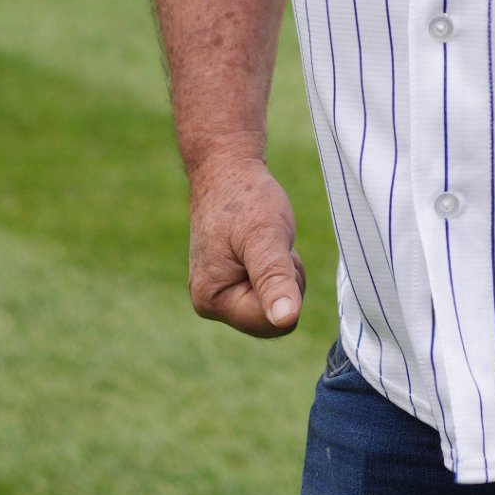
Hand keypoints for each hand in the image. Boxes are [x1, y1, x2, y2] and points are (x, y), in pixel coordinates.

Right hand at [185, 158, 308, 338]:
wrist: (226, 171)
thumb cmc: (245, 199)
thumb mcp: (267, 238)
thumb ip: (275, 280)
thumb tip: (286, 320)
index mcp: (211, 300)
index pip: (270, 324)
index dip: (284, 287)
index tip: (271, 250)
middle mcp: (209, 303)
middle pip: (272, 320)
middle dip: (283, 282)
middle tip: (270, 245)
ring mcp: (218, 295)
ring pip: (274, 307)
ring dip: (281, 273)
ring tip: (264, 242)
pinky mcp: (229, 284)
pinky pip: (267, 293)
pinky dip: (274, 269)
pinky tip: (260, 246)